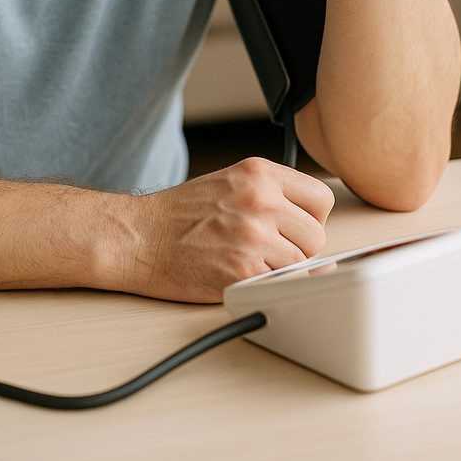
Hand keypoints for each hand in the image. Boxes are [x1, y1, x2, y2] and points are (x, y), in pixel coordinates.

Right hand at [108, 157, 334, 302]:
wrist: (139, 237)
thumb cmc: (180, 214)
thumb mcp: (230, 181)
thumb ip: (273, 193)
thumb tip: (312, 221)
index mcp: (259, 173)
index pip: (321, 198)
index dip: (309, 218)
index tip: (293, 227)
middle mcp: (260, 200)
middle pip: (316, 236)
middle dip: (297, 248)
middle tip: (265, 249)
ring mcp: (253, 237)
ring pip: (301, 265)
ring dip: (280, 270)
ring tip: (247, 261)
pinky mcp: (243, 272)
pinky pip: (279, 286)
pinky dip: (264, 287)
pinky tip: (238, 275)